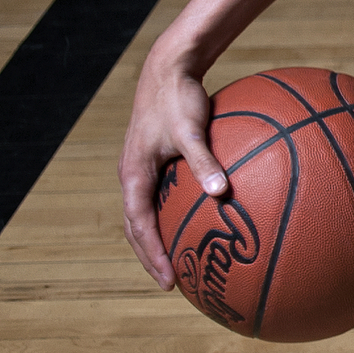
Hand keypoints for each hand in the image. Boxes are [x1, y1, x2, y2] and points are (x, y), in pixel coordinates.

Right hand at [118, 54, 225, 289]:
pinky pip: (157, 197)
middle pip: (135, 227)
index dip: (152, 255)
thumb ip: (205, 162)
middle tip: (170, 282)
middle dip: (150, 256)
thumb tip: (221, 193)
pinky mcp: (153, 161)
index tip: (168, 280)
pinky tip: (194, 221)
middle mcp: (132, 176)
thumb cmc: (179, 99)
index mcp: (134, 175)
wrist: (167, 70)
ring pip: (142, 214)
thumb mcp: (192, 131)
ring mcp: (141, 169)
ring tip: (176, 261)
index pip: (139, 226)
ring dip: (155, 239)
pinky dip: (167, 216)